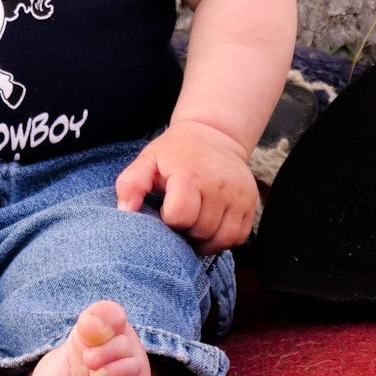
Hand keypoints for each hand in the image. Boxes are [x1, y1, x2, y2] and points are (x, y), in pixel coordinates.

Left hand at [114, 120, 258, 253]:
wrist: (214, 136)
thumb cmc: (176, 152)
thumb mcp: (148, 160)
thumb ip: (131, 184)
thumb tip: (124, 212)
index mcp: (190, 175)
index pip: (180, 216)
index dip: (169, 219)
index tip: (166, 209)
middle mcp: (220, 186)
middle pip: (201, 231)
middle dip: (186, 230)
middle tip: (180, 215)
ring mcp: (239, 196)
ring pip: (221, 240)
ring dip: (204, 239)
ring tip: (193, 223)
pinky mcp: (252, 205)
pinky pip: (238, 238)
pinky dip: (222, 239)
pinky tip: (210, 226)